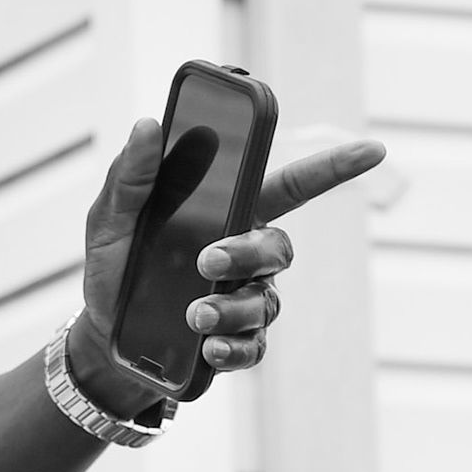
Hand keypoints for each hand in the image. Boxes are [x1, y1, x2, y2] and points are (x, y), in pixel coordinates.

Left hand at [75, 120, 387, 401]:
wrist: (99, 334)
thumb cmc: (114, 267)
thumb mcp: (110, 219)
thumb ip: (131, 176)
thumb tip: (149, 125)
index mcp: (225, 215)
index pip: (289, 187)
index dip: (332, 169)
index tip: (372, 150)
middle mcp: (245, 256)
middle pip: (277, 247)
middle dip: (247, 253)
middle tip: (207, 261)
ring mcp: (244, 301)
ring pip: (265, 301)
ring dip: (232, 307)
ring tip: (193, 314)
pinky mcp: (235, 343)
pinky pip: (253, 347)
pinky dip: (233, 347)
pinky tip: (209, 346)